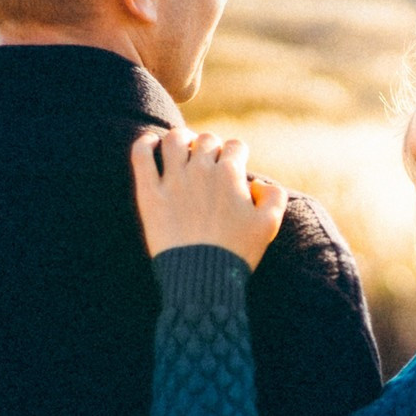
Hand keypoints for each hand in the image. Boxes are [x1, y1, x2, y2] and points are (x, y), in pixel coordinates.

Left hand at [131, 127, 287, 269]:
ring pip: (174, 140)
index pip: (236, 146)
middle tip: (209, 161)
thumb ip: (274, 196)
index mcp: (230, 174)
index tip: (235, 166)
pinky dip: (145, 143)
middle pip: (207, 140)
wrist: (202, 278)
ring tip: (182, 147)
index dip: (238, 154)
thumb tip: (258, 183)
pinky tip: (150, 142)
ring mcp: (173, 180)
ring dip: (181, 138)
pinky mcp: (149, 194)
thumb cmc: (237, 252)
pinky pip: (141, 156)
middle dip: (211, 147)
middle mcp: (201, 170)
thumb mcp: (269, 225)